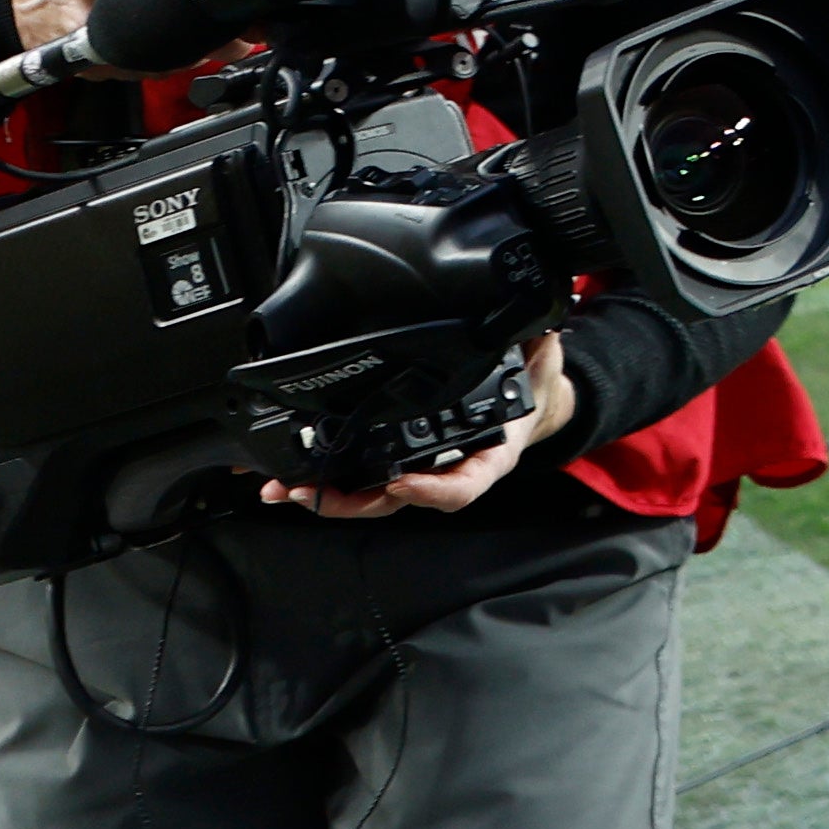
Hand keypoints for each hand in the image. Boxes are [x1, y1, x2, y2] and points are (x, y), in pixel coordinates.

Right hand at [5, 0, 227, 51]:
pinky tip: (146, 49)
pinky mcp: (80, 53)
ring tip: (182, 38)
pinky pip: (136, 70)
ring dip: (187, 53)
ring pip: (165, 53)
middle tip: (229, 36)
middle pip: (186, 20)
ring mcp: (89, 18)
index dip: (232, 2)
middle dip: (215, 34)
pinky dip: (153, 65)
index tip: (250, 15)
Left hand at [256, 330, 570, 521]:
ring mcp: (421, 470)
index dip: (431, 491)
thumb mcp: (542, 364)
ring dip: (327, 498)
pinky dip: (327, 483)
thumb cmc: (531, 388)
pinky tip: (293, 479)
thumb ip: (539, 347)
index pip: (461, 486)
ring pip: (372, 497)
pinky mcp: (399, 461)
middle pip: (398, 500)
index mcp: (488, 457)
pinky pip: (363, 479)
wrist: (527, 400)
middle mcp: (449, 471)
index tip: (403, 482)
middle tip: (311, 493)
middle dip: (352, 502)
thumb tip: (542, 326)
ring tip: (286, 489)